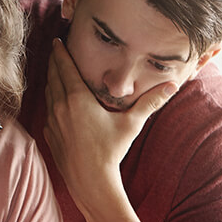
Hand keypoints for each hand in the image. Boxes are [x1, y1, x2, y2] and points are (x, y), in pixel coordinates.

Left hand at [43, 38, 176, 206]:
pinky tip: (56, 101)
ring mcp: (52, 121)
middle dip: (54, 62)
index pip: (65, 67)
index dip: (60, 53)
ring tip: (55, 72)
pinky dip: (51, 101)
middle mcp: (60, 107)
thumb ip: (150, 103)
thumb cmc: (111, 152)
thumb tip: (173, 86)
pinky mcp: (49, 134)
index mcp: (77, 99)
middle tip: (55, 51)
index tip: (58, 40)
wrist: (90, 181)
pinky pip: (48, 111)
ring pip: (48, 94)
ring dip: (51, 81)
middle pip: (53, 77)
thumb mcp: (132, 124)